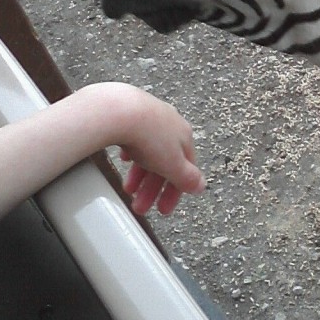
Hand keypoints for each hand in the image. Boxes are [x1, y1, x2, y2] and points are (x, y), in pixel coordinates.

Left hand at [77, 83, 204, 214]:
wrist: (118, 111)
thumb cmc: (148, 134)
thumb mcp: (173, 165)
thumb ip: (187, 178)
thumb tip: (201, 185)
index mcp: (184, 135)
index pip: (185, 169)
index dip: (175, 191)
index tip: (164, 208)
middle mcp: (170, 123)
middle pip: (165, 162)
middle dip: (152, 188)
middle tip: (140, 206)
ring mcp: (150, 116)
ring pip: (148, 151)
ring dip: (139, 175)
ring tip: (128, 190)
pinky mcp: (129, 112)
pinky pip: (133, 137)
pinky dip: (130, 153)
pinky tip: (125, 160)